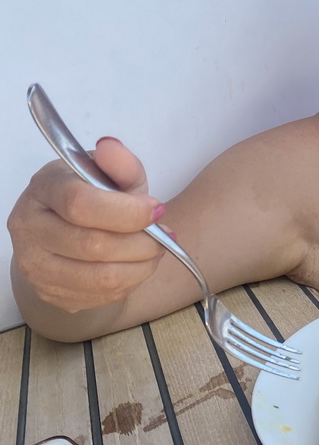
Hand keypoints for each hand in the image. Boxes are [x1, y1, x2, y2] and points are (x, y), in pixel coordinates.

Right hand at [8, 137, 166, 312]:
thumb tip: (111, 148)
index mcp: (44, 188)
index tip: (157, 210)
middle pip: (93, 245)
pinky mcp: (49, 292)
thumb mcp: (109, 174)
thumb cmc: (93, 197)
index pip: (80, 204)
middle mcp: (29, 227)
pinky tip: (136, 266)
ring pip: (100, 277)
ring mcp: (34, 264)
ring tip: (155, 251)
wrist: (67, 231)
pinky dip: (130, 283)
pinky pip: (100, 297)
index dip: (127, 212)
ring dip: (141, 267)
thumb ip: (119, 163)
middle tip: (163, 236)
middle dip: (141, 243)